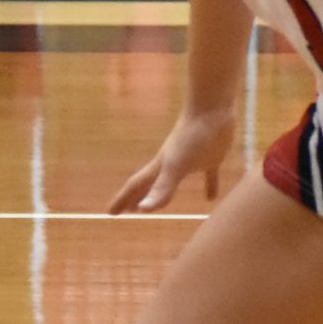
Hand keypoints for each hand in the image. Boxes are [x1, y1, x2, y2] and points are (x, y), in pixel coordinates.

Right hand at [108, 108, 238, 213]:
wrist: (212, 109)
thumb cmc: (192, 136)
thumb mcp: (176, 166)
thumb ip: (162, 187)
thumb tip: (144, 210)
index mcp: (160, 167)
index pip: (136, 186)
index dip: (123, 200)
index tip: (110, 214)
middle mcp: (171, 164)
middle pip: (150, 185)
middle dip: (137, 198)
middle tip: (128, 212)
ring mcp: (191, 160)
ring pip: (173, 182)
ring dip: (165, 194)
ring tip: (161, 206)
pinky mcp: (210, 157)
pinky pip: (208, 176)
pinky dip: (209, 187)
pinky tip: (210, 198)